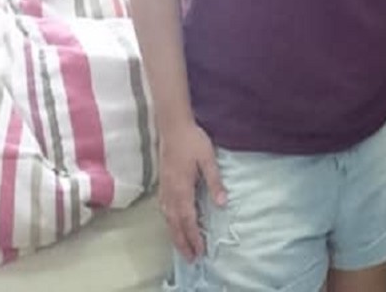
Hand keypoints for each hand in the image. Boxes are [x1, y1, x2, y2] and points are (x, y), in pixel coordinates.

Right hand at [157, 120, 225, 262]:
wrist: (172, 126)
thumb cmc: (193, 140)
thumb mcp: (209, 159)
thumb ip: (215, 181)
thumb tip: (222, 203)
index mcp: (182, 188)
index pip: (188, 219)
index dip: (194, 237)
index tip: (200, 250)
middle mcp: (170, 193)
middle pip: (176, 224)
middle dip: (183, 242)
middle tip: (192, 258)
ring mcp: (164, 189)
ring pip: (168, 219)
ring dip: (175, 235)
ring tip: (183, 248)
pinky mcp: (162, 184)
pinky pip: (164, 210)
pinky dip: (170, 222)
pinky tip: (173, 224)